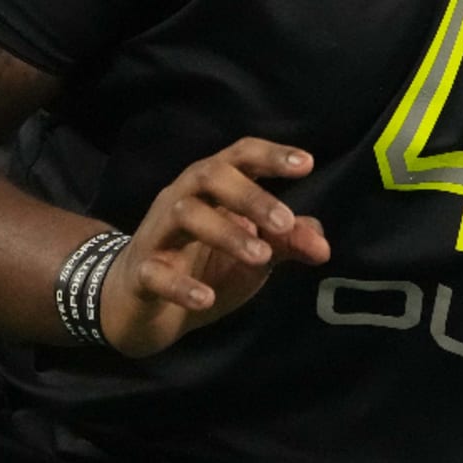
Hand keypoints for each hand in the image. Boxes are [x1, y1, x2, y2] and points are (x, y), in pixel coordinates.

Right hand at [99, 137, 329, 357]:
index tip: (307, 164)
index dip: (272, 155)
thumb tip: (324, 246)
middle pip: (211, 175)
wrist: (139, 307)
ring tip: (261, 258)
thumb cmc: (203, 264)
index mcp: (214, 186)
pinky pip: (155, 273)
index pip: (241, 156)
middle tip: (285, 222)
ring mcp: (158, 233)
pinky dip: (181, 285)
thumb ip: (288, 243)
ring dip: (226, 232)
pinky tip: (206, 298)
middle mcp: (183, 198)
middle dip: (251, 196)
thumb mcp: (253, 252)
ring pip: (184, 214)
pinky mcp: (139, 274)